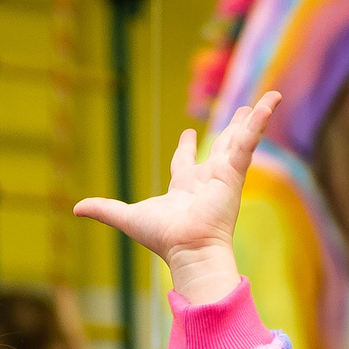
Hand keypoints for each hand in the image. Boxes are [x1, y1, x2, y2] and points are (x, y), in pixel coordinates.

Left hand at [73, 91, 280, 303]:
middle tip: (238, 111)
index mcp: (185, 188)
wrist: (189, 248)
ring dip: (251, 120)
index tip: (186, 134)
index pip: (185, 162)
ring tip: (267, 100)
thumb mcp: (128, 218)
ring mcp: (224, 174)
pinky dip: (261, 119)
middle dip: (229, 130)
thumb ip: (104, 210)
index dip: (185, 147)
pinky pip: (250, 138)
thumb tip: (76, 208)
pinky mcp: (235, 170)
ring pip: (239, 139)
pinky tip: (272, 99)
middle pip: (220, 147)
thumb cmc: (163, 238)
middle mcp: (207, 179)